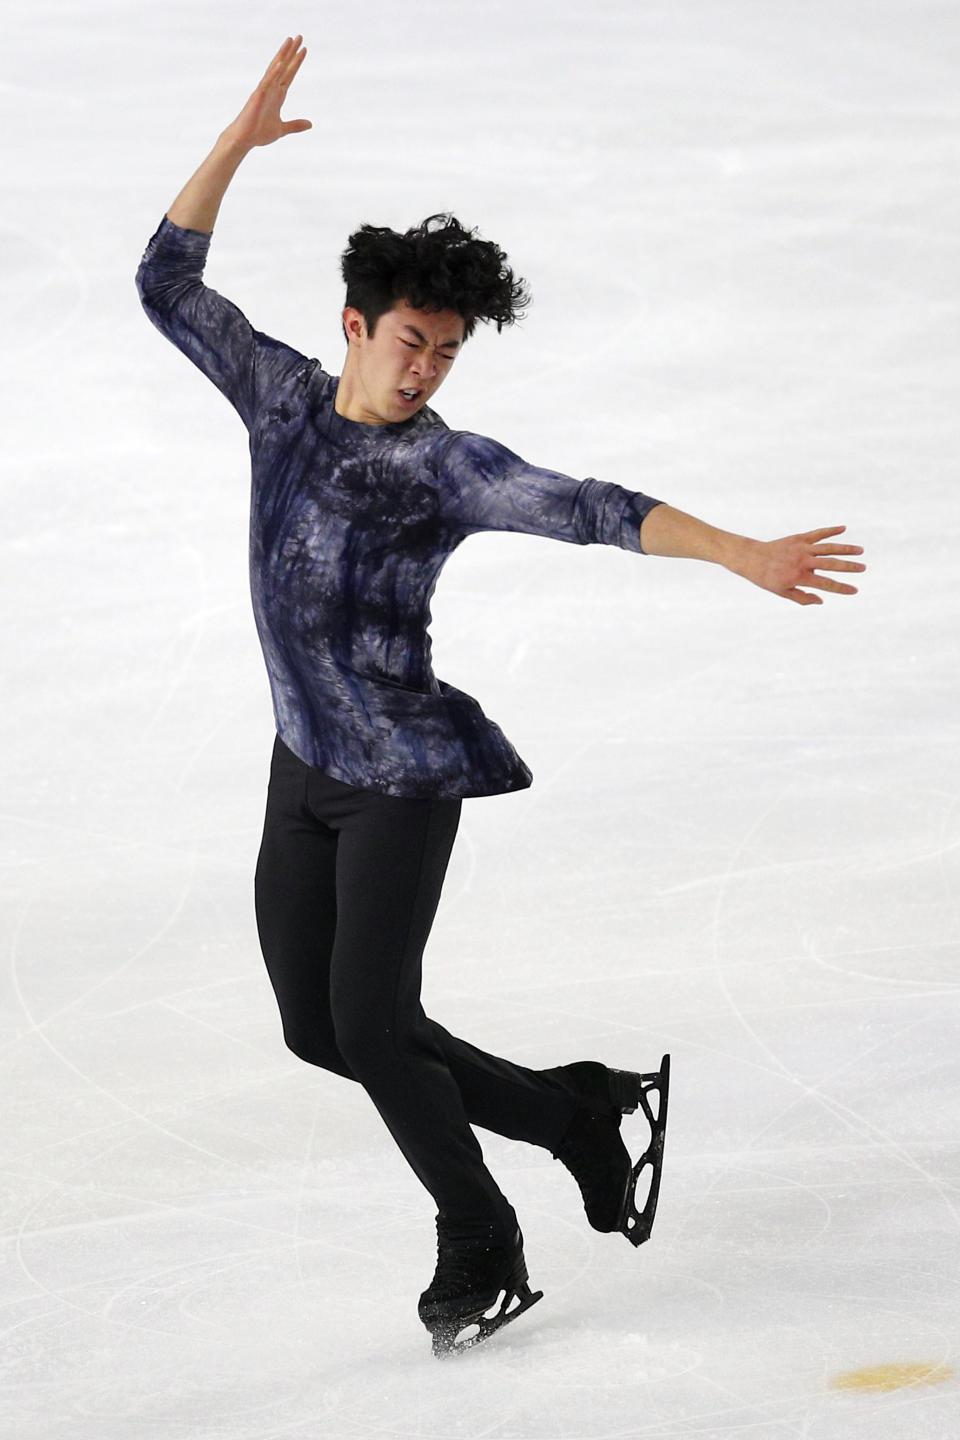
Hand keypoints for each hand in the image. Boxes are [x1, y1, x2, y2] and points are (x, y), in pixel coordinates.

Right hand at [223, 36, 311, 150]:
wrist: (244, 140)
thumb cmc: (259, 133)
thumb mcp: (282, 129)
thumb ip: (295, 125)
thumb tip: (310, 124)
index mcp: (277, 95)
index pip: (289, 74)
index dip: (296, 62)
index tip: (304, 49)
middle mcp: (271, 89)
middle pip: (284, 66)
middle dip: (292, 52)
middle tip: (300, 36)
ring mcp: (264, 91)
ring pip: (275, 69)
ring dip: (283, 54)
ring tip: (290, 40)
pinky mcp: (258, 97)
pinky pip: (267, 82)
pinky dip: (274, 73)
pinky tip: (281, 63)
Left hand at [739, 526, 864, 605]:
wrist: (752, 558)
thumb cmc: (767, 578)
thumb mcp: (782, 593)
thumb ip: (802, 598)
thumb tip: (821, 600)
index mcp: (799, 577)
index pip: (826, 584)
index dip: (841, 588)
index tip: (855, 590)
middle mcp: (803, 561)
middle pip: (831, 564)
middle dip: (849, 567)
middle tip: (864, 568)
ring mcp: (802, 548)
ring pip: (828, 547)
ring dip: (845, 548)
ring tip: (860, 550)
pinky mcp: (799, 538)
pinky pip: (818, 533)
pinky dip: (831, 530)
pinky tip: (844, 528)